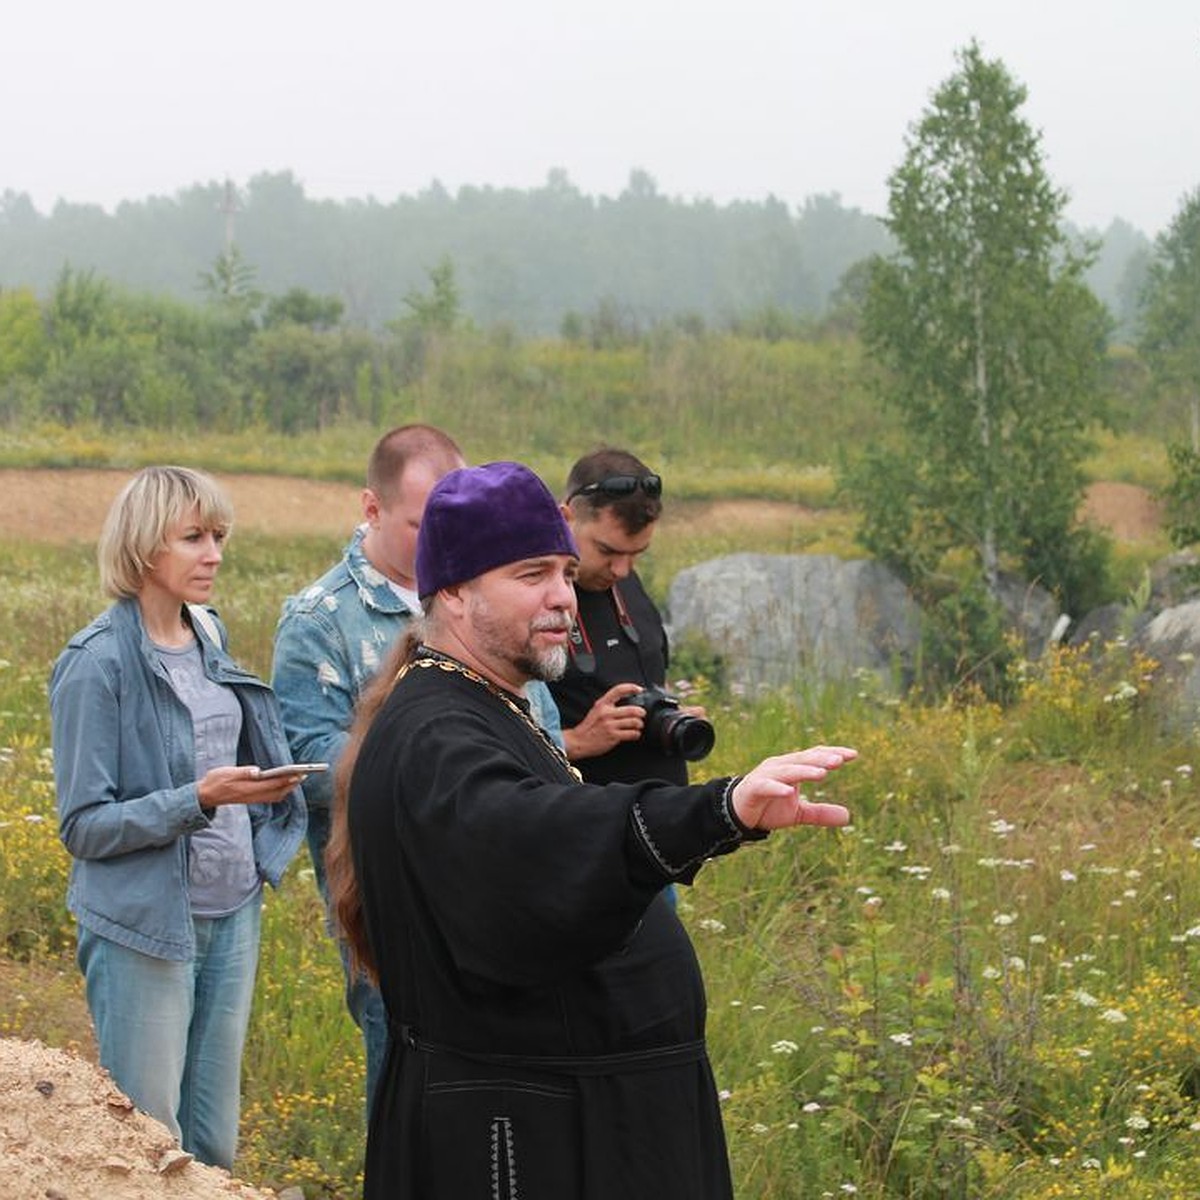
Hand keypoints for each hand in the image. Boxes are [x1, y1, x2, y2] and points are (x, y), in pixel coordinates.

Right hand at [197, 765, 301, 808]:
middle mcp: (251, 796)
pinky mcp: (251, 799)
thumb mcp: (226, 772)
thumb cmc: (215, 781)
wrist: (205, 795)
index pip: (271, 784)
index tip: (297, 774)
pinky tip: (285, 784)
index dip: (285, 780)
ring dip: (287, 788)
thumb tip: (257, 771)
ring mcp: (252, 799)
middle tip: (304, 775)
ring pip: (275, 796)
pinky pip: (270, 797)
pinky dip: (280, 791)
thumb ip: (242, 772)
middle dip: (291, 784)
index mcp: (246, 788)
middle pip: (276, 792)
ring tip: (298, 778)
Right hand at [563, 682, 648, 760]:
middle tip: (642, 714)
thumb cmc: (589, 727)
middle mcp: (606, 713)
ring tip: (638, 725)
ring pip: (634, 722)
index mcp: (602, 704)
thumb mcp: (596, 710)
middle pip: (632, 709)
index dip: (631, 688)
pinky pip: (632, 734)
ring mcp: (610, 725)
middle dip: (641, 712)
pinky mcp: (613, 736)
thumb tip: (626, 702)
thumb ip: (608, 705)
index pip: (618, 690)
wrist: (579, 741)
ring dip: (639, 724)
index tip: (639, 689)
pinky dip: (636, 734)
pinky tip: (634, 734)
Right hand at [731, 746, 856, 831]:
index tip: (854, 755)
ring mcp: (765, 776)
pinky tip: (790, 792)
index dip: (832, 753)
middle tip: (840, 760)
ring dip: (804, 770)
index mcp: (792, 767)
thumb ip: (821, 813)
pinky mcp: (753, 788)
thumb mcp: (798, 813)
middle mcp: (779, 766)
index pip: (815, 756)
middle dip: (821, 759)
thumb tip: (848, 817)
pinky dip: (777, 788)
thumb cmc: (769, 807)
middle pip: (803, 759)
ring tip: (822, 773)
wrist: (737, 814)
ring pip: (787, 770)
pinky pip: (766, 786)